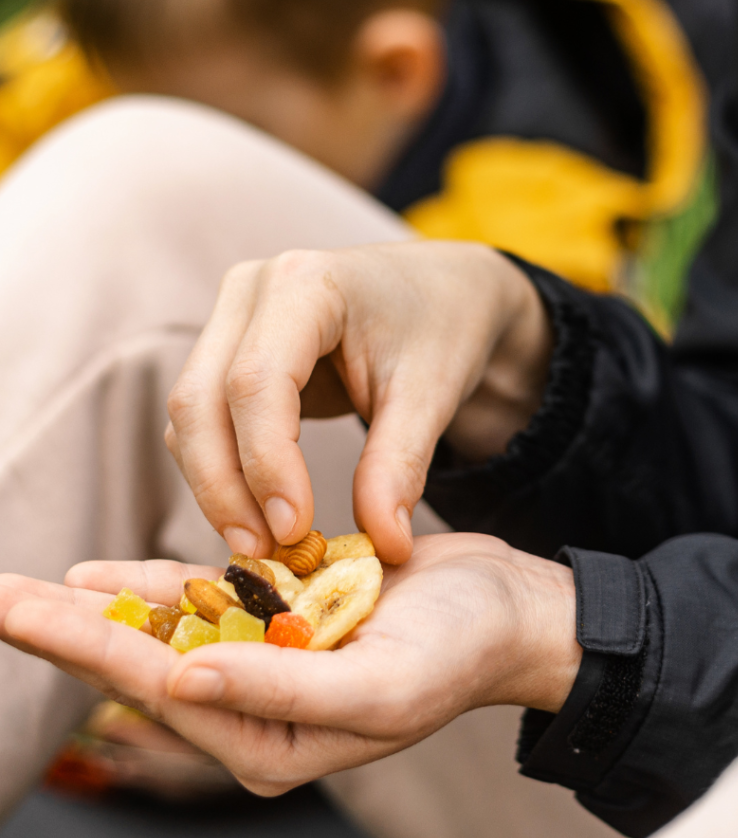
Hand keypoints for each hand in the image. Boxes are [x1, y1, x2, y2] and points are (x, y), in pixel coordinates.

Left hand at [0, 534, 580, 796]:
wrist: (505, 608)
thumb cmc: (458, 652)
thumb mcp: (379, 684)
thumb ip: (279, 689)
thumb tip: (180, 679)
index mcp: (272, 739)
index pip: (158, 688)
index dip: (79, 649)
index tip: (14, 610)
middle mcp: (260, 705)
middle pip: (146, 662)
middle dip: (69, 633)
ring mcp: (273, 657)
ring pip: (172, 630)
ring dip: (105, 609)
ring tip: (33, 592)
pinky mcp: (289, 615)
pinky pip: (215, 599)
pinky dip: (163, 587)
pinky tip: (113, 579)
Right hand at [164, 241, 552, 561]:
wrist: (444, 291)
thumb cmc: (442, 327)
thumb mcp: (432, 392)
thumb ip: (399, 466)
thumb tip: (384, 548)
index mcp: (306, 282)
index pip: (257, 380)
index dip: (265, 462)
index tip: (293, 530)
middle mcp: (253, 289)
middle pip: (201, 398)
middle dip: (225, 485)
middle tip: (265, 554)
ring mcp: (233, 315)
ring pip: (192, 414)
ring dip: (217, 485)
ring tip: (266, 545)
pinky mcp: (230, 348)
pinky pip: (206, 417)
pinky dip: (224, 469)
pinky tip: (261, 513)